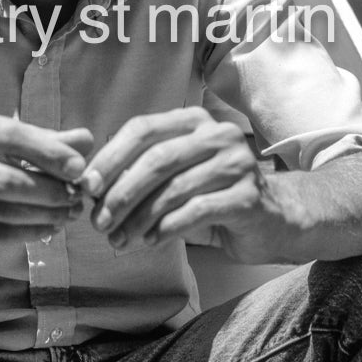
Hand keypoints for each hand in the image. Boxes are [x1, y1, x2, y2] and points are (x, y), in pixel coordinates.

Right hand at [0, 103, 93, 252]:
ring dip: (43, 214)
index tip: (80, 166)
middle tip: (78, 196)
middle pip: (5, 179)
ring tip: (69, 212)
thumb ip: (40, 139)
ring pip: (1, 211)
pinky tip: (48, 227)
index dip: (48, 152)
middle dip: (50, 190)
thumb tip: (86, 140)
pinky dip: (26, 233)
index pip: (8, 135)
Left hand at [80, 107, 283, 263]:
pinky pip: (196, 211)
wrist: (273, 218)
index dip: (111, 156)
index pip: (143, 129)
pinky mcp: (248, 195)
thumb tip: (92, 190)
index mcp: (193, 120)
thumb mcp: (176, 177)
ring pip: (174, 189)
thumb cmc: (213, 196)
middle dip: (121, 193)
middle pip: (157, 159)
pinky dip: (167, 228)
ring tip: (119, 240)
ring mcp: (236, 163)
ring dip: (139, 218)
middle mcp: (217, 134)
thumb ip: (140, 174)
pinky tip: (150, 241)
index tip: (87, 186)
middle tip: (99, 221)